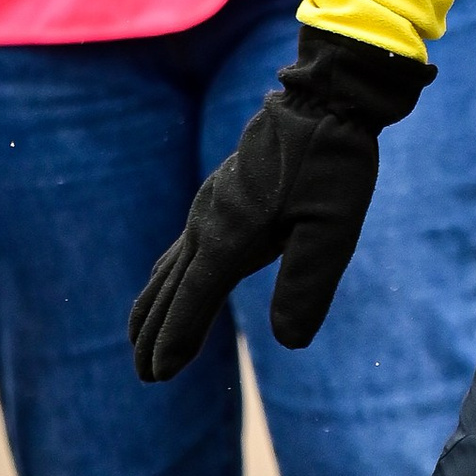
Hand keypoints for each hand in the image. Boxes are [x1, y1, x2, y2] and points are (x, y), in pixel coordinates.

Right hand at [128, 29, 433, 381]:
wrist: (325, 99)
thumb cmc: (333, 163)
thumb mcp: (333, 229)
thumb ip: (307, 285)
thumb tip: (289, 342)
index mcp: (231, 236)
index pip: (193, 300)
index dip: (175, 340)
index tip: (157, 375)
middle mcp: (209, 223)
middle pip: (170, 289)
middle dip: (155, 333)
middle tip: (145, 375)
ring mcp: (210, 206)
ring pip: (170, 266)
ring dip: (155, 306)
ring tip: (142, 339)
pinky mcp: (220, 195)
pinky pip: (183, 246)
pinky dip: (169, 276)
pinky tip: (175, 282)